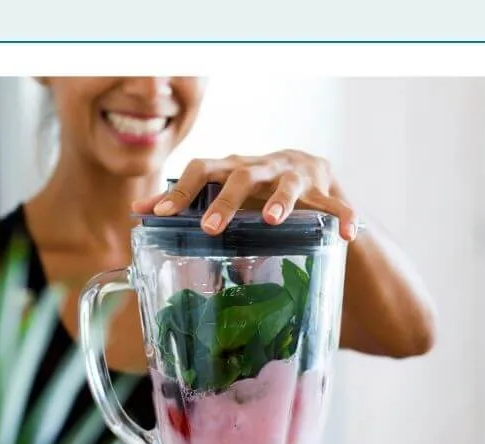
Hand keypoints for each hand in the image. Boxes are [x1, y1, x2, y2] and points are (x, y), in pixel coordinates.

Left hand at [131, 150, 359, 240]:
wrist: (306, 169)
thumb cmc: (251, 185)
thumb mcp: (218, 188)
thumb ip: (181, 200)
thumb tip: (137, 210)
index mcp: (231, 168)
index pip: (201, 170)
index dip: (180, 191)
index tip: (162, 214)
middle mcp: (261, 167)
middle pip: (241, 176)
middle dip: (225, 201)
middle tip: (211, 228)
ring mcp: (295, 176)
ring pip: (288, 184)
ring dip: (281, 201)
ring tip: (272, 220)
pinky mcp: (325, 190)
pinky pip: (337, 204)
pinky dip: (344, 217)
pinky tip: (348, 235)